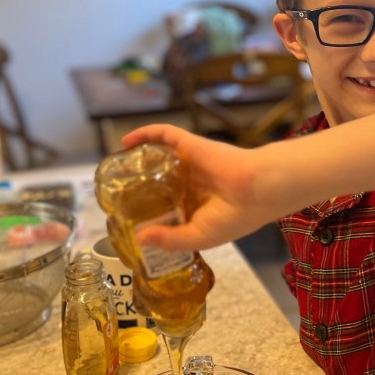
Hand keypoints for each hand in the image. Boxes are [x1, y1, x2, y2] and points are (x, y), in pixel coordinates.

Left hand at [119, 125, 276, 251]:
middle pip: (157, 183)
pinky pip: (164, 135)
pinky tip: (125, 142)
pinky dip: (144, 135)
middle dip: (136, 189)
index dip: (147, 215)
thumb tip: (139, 239)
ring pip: (157, 158)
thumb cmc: (234, 216)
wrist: (258, 190)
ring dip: (137, 161)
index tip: (126, 221)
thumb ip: (170, 240)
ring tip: (117, 170)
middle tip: (115, 196)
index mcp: (195, 207)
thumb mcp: (199, 236)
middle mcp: (190, 184)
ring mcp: (189, 163)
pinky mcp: (190, 145)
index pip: (166, 209)